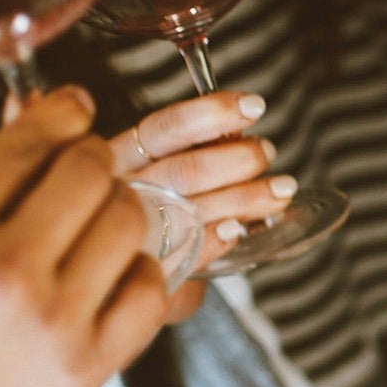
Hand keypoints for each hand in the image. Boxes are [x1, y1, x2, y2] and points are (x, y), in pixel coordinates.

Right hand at [0, 86, 168, 386]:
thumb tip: (41, 105)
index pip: (32, 139)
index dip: (66, 113)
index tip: (77, 110)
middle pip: (92, 169)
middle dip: (92, 162)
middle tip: (84, 174)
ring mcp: (51, 317)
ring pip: (130, 218)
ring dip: (120, 211)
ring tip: (95, 225)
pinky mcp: (89, 361)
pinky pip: (151, 284)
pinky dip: (139, 271)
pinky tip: (110, 275)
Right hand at [112, 91, 288, 314]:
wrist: (105, 279)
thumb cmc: (140, 208)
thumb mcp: (150, 169)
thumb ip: (189, 149)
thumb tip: (239, 135)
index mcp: (118, 157)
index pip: (164, 129)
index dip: (211, 114)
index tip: (253, 106)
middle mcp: (122, 193)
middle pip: (185, 170)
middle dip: (238, 158)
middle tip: (266, 152)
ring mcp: (133, 233)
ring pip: (192, 210)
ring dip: (245, 197)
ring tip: (281, 190)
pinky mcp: (146, 269)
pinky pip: (188, 253)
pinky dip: (218, 238)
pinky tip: (238, 229)